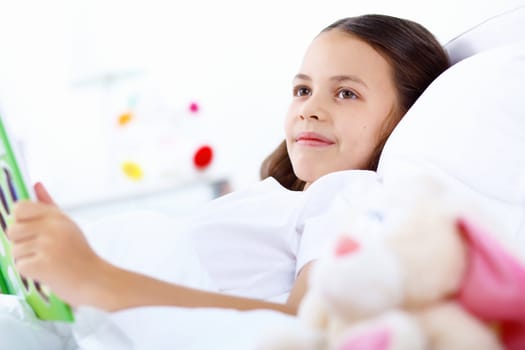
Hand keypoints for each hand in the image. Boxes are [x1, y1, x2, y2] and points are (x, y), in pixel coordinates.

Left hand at [7, 182, 104, 306]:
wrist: (95, 279)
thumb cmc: (79, 254)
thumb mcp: (67, 224)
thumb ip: (48, 205)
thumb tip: (36, 184)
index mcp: (57, 216)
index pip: (20, 207)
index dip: (21, 220)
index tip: (32, 230)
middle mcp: (52, 227)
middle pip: (12, 230)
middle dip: (22, 243)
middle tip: (42, 250)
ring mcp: (46, 246)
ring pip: (15, 250)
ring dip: (27, 259)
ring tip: (47, 262)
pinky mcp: (41, 264)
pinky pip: (20, 266)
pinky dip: (31, 272)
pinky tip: (47, 272)